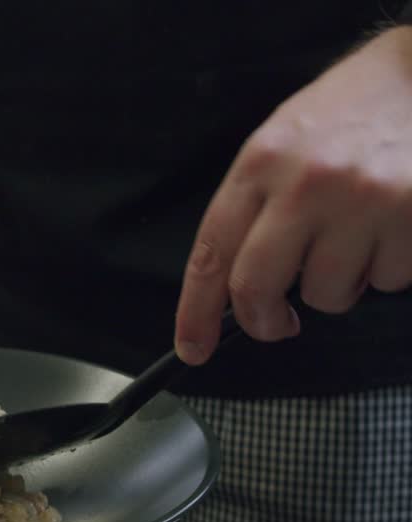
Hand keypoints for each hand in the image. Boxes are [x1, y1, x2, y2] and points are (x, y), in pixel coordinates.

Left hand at [173, 26, 411, 365]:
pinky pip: (387, 281)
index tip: (194, 348)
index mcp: (260, 163)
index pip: (211, 252)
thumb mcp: (284, 139)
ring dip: (338, 285)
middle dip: (262, 319)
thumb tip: (235, 283)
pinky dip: (387, 267)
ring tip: (354, 238)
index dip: (196, 311)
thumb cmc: (353, 109)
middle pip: (256, 288)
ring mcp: (362, 203)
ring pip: (327, 295)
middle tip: (275, 323)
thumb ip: (256, 204)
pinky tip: (393, 227)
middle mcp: (305, 185)